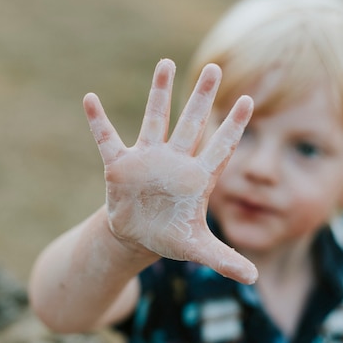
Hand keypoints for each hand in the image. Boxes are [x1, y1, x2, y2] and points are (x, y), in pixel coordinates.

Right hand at [83, 59, 257, 283]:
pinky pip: (107, 139)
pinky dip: (98, 122)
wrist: (139, 234)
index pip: (220, 147)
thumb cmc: (172, 236)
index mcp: (197, 178)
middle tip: (215, 69)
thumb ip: (224, 260)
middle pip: (191, 123)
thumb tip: (252, 280)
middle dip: (202, 97)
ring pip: (155, 119)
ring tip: (167, 62)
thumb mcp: (197, 249)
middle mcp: (175, 161)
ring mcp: (147, 159)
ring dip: (159, 93)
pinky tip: (89, 99)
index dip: (233, 126)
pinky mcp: (120, 166)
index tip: (247, 100)